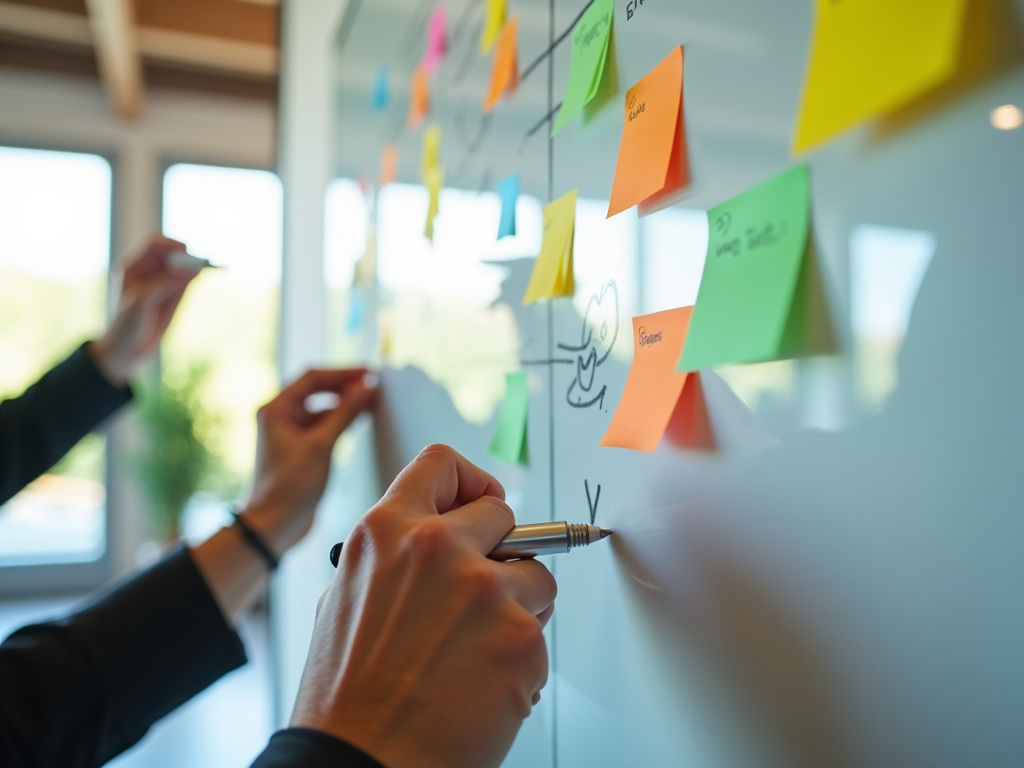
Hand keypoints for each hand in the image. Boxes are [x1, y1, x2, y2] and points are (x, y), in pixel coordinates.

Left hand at [88, 234, 196, 384]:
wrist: (128, 349)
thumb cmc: (127, 323)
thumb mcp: (143, 301)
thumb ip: (165, 282)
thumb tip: (190, 269)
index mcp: (134, 267)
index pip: (155, 244)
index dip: (171, 244)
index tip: (185, 251)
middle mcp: (149, 271)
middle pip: (172, 253)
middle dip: (186, 255)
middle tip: (201, 263)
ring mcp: (163, 283)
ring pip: (182, 266)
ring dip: (194, 265)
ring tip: (207, 266)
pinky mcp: (174, 295)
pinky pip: (187, 280)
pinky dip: (196, 276)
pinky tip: (202, 273)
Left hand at [242, 369, 377, 557]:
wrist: (275, 524)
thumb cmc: (287, 488)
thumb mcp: (321, 445)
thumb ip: (345, 413)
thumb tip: (365, 389)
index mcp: (276, 410)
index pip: (312, 378)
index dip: (343, 373)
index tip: (368, 373)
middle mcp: (280, 417)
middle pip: (317, 389)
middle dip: (345, 386)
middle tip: (372, 385)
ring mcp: (290, 433)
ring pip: (322, 407)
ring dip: (345, 403)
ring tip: (370, 402)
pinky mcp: (301, 448)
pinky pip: (324, 425)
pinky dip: (341, 420)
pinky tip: (358, 421)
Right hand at [290, 445, 556, 767]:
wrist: (361, 763)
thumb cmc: (349, 697)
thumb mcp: (348, 598)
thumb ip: (396, 555)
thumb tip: (439, 540)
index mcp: (386, 531)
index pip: (443, 465)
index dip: (470, 482)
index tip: (482, 502)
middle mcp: (436, 548)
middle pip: (504, 514)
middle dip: (500, 551)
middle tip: (482, 590)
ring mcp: (484, 590)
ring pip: (535, 575)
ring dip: (518, 607)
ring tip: (475, 651)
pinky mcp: (521, 636)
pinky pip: (540, 631)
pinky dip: (521, 657)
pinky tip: (482, 683)